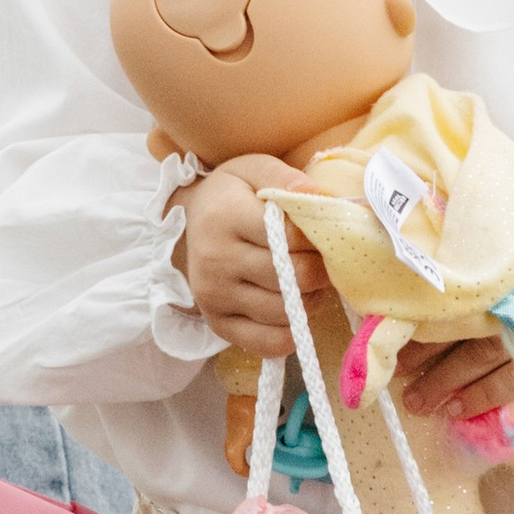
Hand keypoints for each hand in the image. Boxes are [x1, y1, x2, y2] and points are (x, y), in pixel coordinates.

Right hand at [179, 158, 323, 354]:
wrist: (191, 223)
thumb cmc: (231, 195)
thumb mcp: (254, 170)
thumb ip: (285, 178)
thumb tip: (317, 197)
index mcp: (224, 217)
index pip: (289, 237)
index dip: (317, 237)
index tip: (320, 233)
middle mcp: (215, 261)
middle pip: (292, 278)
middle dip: (320, 271)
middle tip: (322, 260)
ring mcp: (214, 297)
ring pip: (285, 312)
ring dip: (310, 300)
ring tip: (309, 282)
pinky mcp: (218, 324)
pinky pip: (268, 343)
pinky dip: (292, 333)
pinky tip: (294, 309)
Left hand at [398, 233, 513, 420]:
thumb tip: (475, 230)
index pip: (463, 282)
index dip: (426, 305)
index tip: (395, 318)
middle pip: (458, 322)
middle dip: (422, 349)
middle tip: (391, 367)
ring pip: (475, 357)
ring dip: (440, 382)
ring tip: (414, 399)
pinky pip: (509, 382)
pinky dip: (480, 398)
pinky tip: (455, 410)